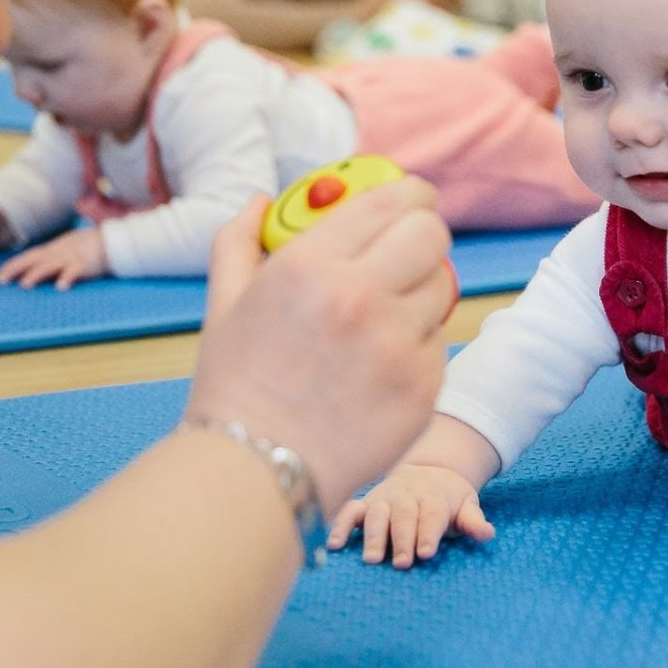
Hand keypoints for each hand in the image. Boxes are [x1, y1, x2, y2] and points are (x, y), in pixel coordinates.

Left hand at [0, 227, 107, 289]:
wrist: (109, 241)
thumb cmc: (84, 249)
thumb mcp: (64, 250)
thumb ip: (49, 259)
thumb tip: (29, 272)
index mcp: (52, 249)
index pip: (28, 256)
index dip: (12, 265)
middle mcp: (58, 253)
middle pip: (34, 259)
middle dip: (16, 269)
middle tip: (2, 280)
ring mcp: (70, 258)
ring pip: (51, 265)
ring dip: (37, 274)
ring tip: (25, 284)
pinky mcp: (84, 265)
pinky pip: (75, 272)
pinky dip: (67, 278)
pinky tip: (61, 287)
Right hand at [185, 177, 454, 517]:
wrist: (257, 474)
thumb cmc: (235, 387)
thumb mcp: (224, 303)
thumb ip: (240, 240)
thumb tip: (258, 199)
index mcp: (311, 265)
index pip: (389, 200)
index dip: (409, 192)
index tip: (413, 197)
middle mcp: (361, 297)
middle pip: (431, 233)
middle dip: (422, 233)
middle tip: (408, 249)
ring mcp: (398, 345)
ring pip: (443, 286)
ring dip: (421, 290)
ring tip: (385, 316)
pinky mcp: (424, 387)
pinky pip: (439, 342)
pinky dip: (418, 344)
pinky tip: (381, 365)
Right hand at [327, 463, 493, 567]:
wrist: (428, 470)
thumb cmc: (447, 499)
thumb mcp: (466, 505)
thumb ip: (473, 521)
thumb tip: (488, 533)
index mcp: (433, 497)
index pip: (431, 514)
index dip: (428, 532)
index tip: (426, 553)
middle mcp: (406, 496)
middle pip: (404, 515)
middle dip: (402, 538)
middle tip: (402, 563)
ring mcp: (384, 498)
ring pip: (377, 513)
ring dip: (374, 535)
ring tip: (372, 559)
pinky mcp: (366, 503)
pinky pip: (351, 511)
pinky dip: (342, 525)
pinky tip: (335, 545)